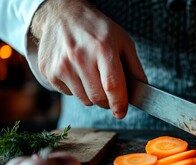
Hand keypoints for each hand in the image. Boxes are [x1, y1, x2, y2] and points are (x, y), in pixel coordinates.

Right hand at [31, 0, 146, 118]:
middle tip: (109, 92)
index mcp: (102, 48)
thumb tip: (141, 90)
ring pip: (84, 100)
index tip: (121, 112)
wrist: (62, 15)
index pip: (112, 85)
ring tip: (92, 75)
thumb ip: (135, 67)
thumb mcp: (123, 41)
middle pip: (98, 98)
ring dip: (92, 95)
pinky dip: (76, 89)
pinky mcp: (48, 72)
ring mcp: (61, 65)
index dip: (119, 103)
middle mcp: (80, 57)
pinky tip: (77, 71)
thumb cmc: (97, 29)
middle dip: (108, 101)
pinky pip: (68, 94)